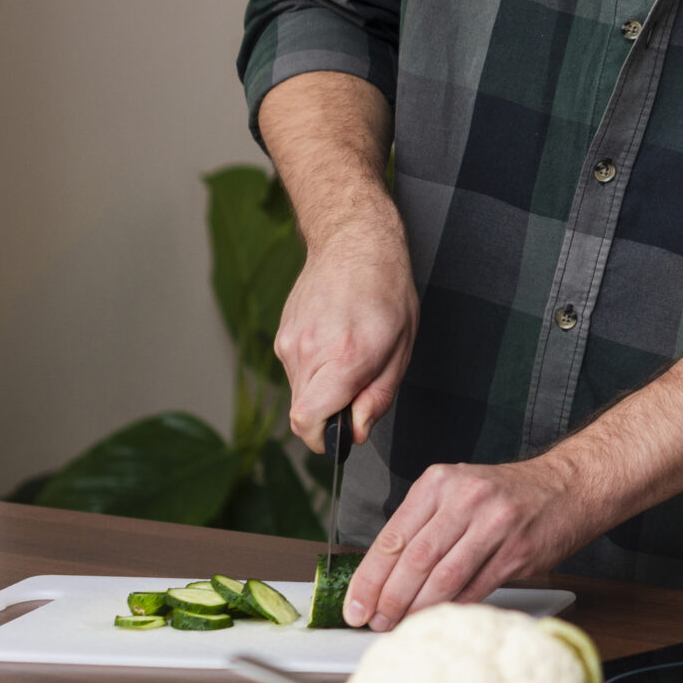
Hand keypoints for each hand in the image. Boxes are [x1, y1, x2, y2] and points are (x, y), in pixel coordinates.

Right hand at [275, 216, 417, 448]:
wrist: (354, 242)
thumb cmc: (387, 292)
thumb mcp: (402, 347)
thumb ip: (378, 396)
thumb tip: (357, 432)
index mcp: (345, 356)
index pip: (308, 422)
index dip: (323, 439)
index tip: (341, 434)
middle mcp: (309, 351)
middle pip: (303, 413)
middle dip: (330, 413)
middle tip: (359, 384)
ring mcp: (289, 342)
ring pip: (300, 392)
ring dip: (323, 388)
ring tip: (349, 353)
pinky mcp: (280, 335)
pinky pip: (295, 370)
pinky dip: (314, 368)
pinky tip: (334, 340)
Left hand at [345, 451, 597, 628]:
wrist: (570, 485)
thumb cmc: (510, 494)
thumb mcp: (459, 491)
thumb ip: (425, 526)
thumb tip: (385, 577)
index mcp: (440, 482)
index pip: (393, 536)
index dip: (370, 578)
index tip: (355, 606)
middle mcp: (466, 498)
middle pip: (415, 559)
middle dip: (389, 599)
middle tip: (374, 623)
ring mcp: (495, 523)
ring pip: (443, 577)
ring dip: (417, 609)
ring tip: (400, 625)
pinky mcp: (518, 549)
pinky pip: (476, 588)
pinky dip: (453, 607)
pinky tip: (439, 618)